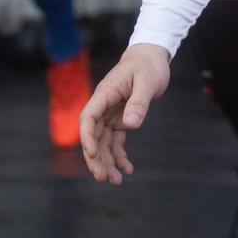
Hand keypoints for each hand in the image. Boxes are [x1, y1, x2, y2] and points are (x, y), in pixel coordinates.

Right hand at [80, 43, 171, 183]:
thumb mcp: (147, 81)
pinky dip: (120, 156)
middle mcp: (103, 106)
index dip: (87, 137)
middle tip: (103, 178)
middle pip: (93, 136)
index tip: (93, 154)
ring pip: (103, 143)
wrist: (151, 57)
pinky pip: (116, 141)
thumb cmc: (148, 65)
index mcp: (104, 94)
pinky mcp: (120, 119)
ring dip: (107, 162)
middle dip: (96, 158)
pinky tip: (128, 169)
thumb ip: (139, 102)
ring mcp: (110, 114)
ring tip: (117, 181)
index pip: (88, 118)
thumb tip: (131, 125)